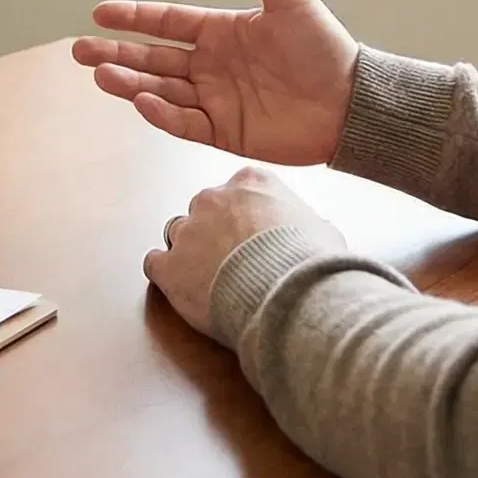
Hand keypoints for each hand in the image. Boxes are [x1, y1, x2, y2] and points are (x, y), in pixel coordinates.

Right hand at [73, 0, 361, 164]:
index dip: (133, 17)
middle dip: (116, 53)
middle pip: (153, 58)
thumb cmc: (323, 46)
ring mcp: (214, 100)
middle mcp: (210, 65)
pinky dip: (161, 113)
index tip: (99, 13)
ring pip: (160, 89)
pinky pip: (184, 122)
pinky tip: (141, 100)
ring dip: (130, 81)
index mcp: (221, 31)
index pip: (166, 22)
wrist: (352, 102)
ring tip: (100, 74)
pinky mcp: (223, 132)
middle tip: (79, 51)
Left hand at [148, 168, 347, 335]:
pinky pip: (155, 262)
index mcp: (251, 183)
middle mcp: (213, 198)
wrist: (287, 295)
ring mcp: (188, 230)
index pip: (237, 190)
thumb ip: (308, 224)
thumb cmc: (310, 263)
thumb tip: (316, 232)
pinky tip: (180, 287)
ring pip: (177, 232)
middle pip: (204, 208)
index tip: (252, 234)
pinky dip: (165, 273)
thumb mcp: (323, 232)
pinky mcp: (169, 265)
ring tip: (207, 276)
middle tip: (231, 259)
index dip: (244, 215)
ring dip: (189, 251)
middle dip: (214, 231)